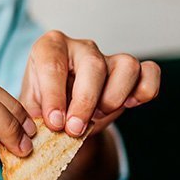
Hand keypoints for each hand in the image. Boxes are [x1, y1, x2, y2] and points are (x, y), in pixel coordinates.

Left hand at [21, 30, 160, 135]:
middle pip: (92, 66)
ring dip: (114, 98)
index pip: (53, 65)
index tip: (55, 123)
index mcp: (50, 48)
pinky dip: (145, 90)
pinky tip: (130, 104)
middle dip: (85, 103)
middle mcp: (80, 47)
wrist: (63, 113)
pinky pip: (149, 72)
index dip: (54, 96)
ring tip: (98, 115)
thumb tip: (36, 132)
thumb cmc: (45, 107)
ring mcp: (108, 56)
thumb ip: (32, 117)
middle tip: (74, 130)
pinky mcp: (131, 69)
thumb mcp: (30, 110)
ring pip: (126, 66)